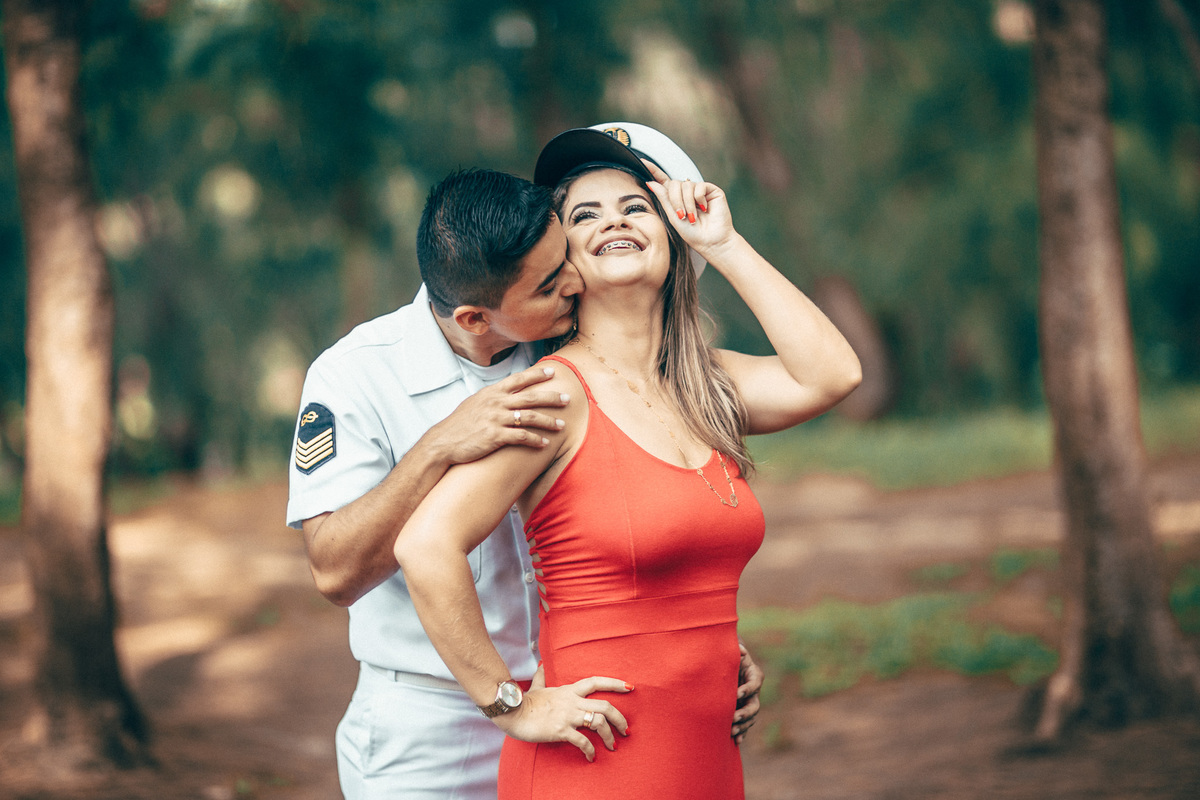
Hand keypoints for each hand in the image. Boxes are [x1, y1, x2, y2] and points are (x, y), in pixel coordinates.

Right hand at [423, 364, 569, 464]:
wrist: (443, 442)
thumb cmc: (460, 424)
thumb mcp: (475, 403)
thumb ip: (492, 397)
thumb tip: (506, 393)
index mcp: (492, 393)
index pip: (518, 379)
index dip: (536, 375)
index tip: (552, 372)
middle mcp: (495, 403)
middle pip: (530, 397)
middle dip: (552, 397)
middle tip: (568, 398)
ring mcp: (496, 419)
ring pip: (530, 417)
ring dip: (549, 421)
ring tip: (562, 425)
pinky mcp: (495, 437)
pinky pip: (522, 437)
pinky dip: (536, 440)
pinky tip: (545, 444)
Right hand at [492, 670, 632, 761]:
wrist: (513, 712)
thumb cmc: (525, 702)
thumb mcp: (536, 687)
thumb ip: (542, 677)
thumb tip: (541, 665)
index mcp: (569, 690)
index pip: (596, 681)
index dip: (615, 683)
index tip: (630, 687)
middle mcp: (572, 701)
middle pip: (605, 706)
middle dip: (620, 718)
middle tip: (626, 730)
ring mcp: (568, 716)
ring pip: (599, 723)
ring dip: (609, 736)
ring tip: (613, 746)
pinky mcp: (561, 730)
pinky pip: (583, 741)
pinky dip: (590, 750)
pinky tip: (591, 757)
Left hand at [641, 159, 736, 256]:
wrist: (711, 242)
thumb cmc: (693, 234)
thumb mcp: (673, 217)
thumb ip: (663, 199)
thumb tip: (651, 182)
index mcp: (676, 199)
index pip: (664, 181)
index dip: (654, 171)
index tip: (643, 161)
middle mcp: (687, 192)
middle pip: (674, 184)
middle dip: (675, 200)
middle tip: (681, 215)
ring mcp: (700, 190)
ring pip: (686, 185)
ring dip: (687, 203)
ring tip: (693, 217)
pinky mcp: (712, 190)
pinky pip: (699, 186)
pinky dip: (699, 199)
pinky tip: (704, 209)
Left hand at [732, 642, 762, 743]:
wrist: (725, 664)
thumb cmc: (729, 655)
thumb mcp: (733, 651)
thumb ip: (737, 650)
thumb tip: (741, 650)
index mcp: (755, 675)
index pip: (755, 684)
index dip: (747, 689)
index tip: (736, 694)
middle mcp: (754, 692)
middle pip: (754, 705)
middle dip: (745, 713)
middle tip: (733, 717)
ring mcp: (749, 702)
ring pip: (750, 718)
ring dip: (743, 726)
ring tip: (732, 731)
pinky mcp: (742, 711)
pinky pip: (745, 725)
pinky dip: (742, 733)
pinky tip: (736, 741)